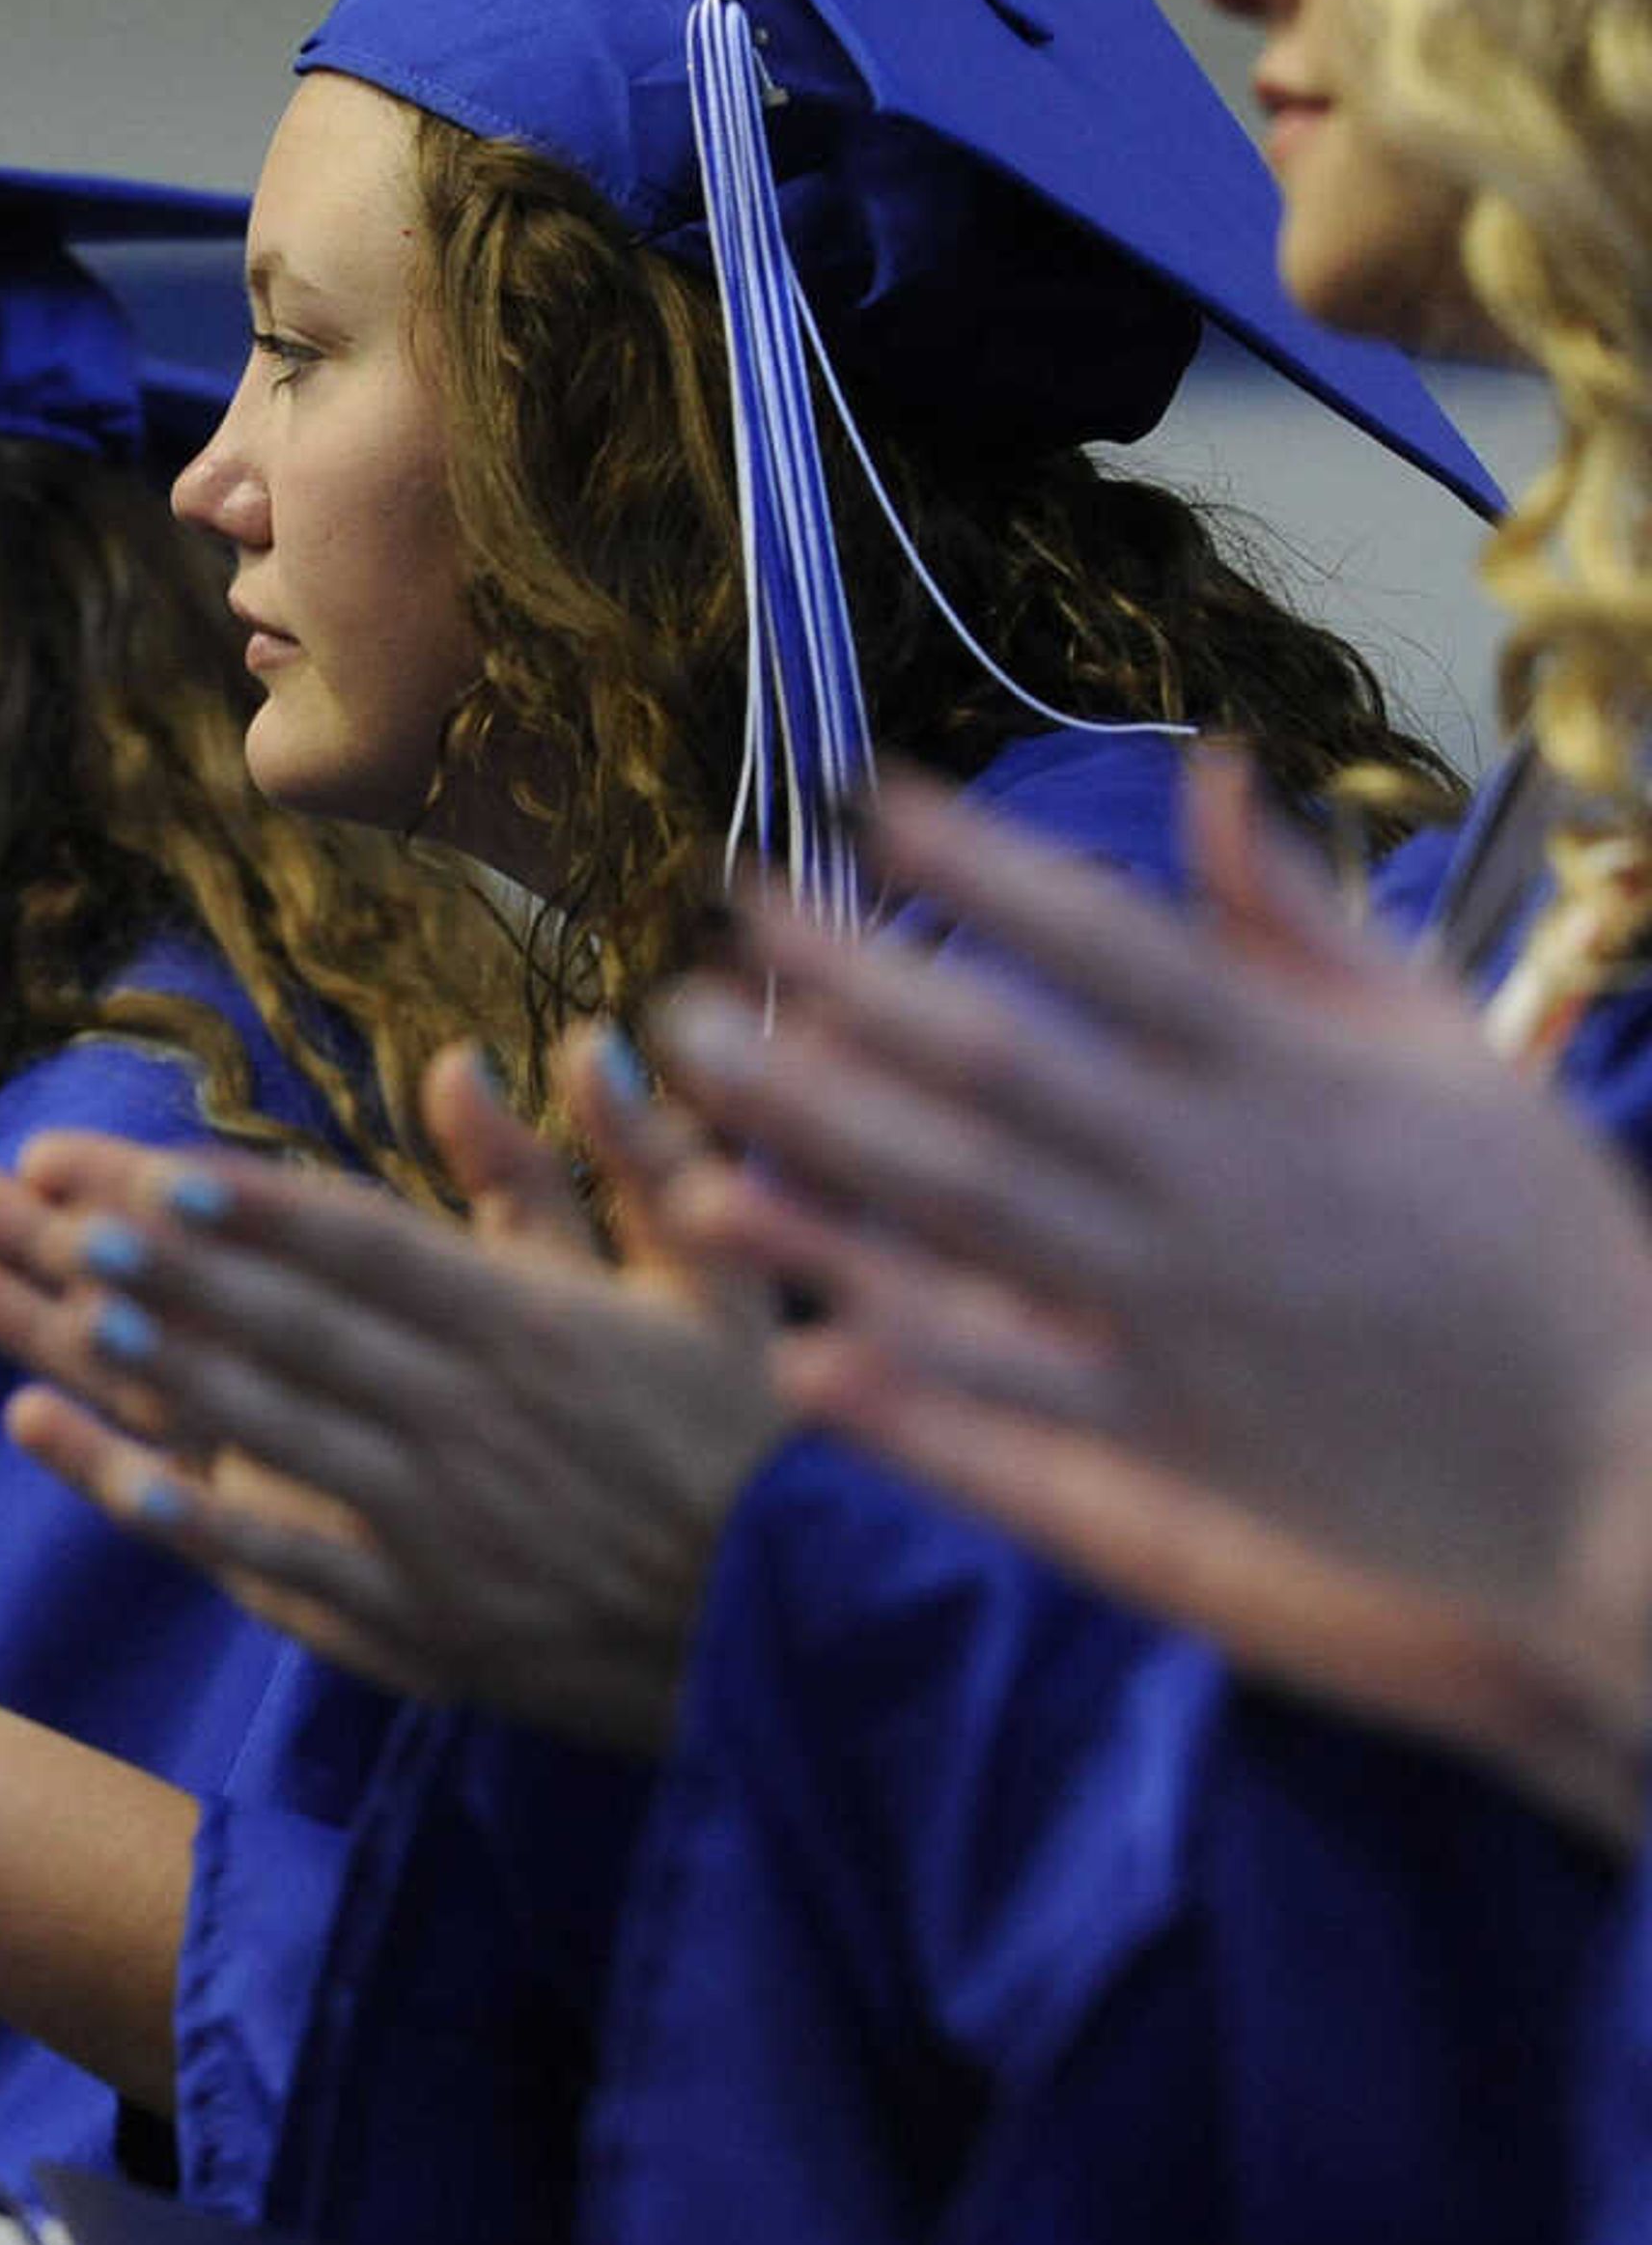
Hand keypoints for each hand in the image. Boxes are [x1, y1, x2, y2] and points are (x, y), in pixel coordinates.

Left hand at [0, 1038, 782, 1751]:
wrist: (820, 1642)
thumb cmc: (770, 1443)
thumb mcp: (728, 1283)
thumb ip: (645, 1160)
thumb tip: (587, 1036)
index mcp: (538, 1330)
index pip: (367, 1251)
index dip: (253, 1207)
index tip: (154, 1166)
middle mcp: (470, 1421)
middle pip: (289, 1326)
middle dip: (161, 1264)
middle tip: (49, 1207)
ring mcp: (437, 1529)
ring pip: (268, 1431)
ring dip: (151, 1367)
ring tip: (52, 1306)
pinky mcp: (423, 1624)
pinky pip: (287, 1566)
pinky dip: (191, 1521)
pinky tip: (106, 1474)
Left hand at [650, 753, 1651, 1840]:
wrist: (1631, 1466)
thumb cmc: (1543, 1245)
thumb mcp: (1456, 1052)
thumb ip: (1307, 923)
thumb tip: (1209, 778)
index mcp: (1293, 1073)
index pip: (1104, 940)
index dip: (973, 863)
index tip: (862, 800)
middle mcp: (1222, 1179)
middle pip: (995, 1061)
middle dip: (844, 981)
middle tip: (719, 917)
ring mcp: (1189, 1311)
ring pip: (965, 1209)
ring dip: (814, 1133)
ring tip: (687, 1071)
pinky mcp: (1177, 1436)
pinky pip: (1007, 1384)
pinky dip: (896, 1349)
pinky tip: (780, 1312)